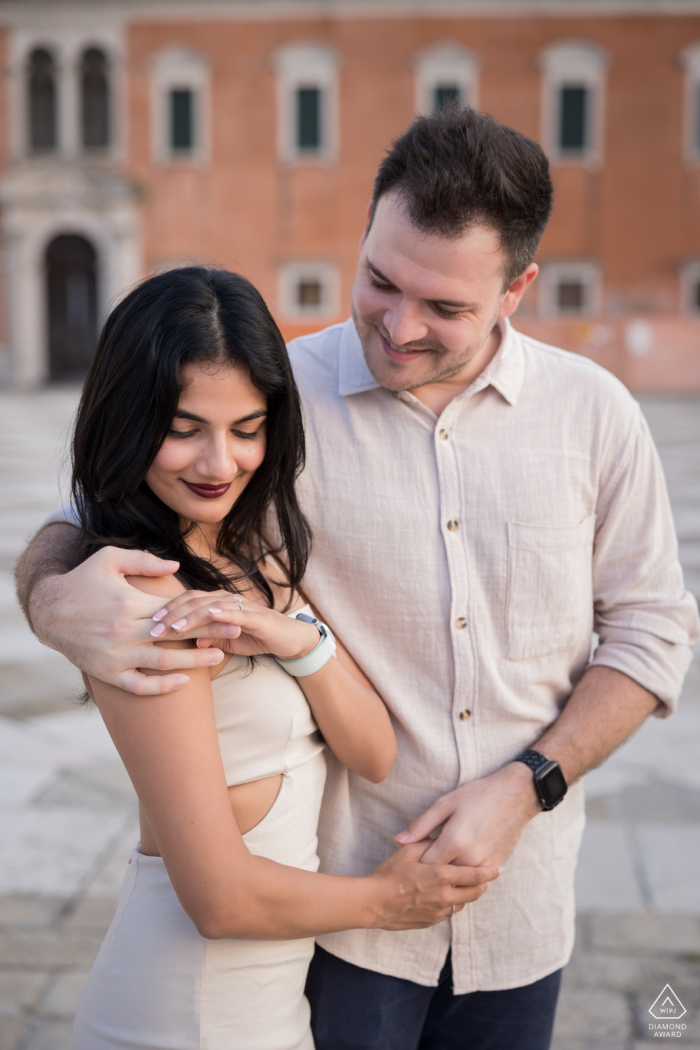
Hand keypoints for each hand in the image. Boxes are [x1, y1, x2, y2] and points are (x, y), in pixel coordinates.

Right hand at [30, 547, 223, 693]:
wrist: (48, 611)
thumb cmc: (82, 580)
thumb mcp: (110, 559)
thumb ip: (144, 561)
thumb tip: (176, 567)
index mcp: (129, 602)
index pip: (176, 609)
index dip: (205, 610)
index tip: (229, 610)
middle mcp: (124, 631)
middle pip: (176, 634)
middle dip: (210, 633)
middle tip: (237, 632)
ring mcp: (116, 655)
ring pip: (163, 662)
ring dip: (194, 661)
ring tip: (219, 657)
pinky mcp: (107, 673)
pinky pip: (139, 685)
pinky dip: (162, 687)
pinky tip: (184, 682)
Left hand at [150, 591, 319, 660]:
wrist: (289, 639)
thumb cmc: (255, 637)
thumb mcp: (225, 640)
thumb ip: (207, 637)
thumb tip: (187, 640)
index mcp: (216, 602)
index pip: (186, 601)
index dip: (166, 609)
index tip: (147, 623)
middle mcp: (226, 599)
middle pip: (193, 600)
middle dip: (171, 614)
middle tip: (152, 628)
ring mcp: (242, 606)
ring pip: (211, 605)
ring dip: (190, 615)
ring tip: (173, 626)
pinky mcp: (257, 617)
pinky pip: (237, 613)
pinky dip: (222, 613)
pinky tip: (209, 616)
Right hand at [370, 841, 499, 929]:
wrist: (374, 903)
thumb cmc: (389, 874)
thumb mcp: (408, 851)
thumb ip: (427, 843)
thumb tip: (439, 839)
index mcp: (441, 876)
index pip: (475, 875)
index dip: (490, 872)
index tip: (500, 869)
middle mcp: (445, 896)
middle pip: (475, 893)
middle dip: (483, 885)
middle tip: (486, 878)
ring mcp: (439, 911)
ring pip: (463, 904)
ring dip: (467, 895)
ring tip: (466, 886)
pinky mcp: (431, 921)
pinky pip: (449, 913)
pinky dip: (452, 904)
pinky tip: (446, 896)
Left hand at [394, 763, 540, 868]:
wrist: (515, 796)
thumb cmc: (478, 795)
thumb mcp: (445, 803)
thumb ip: (421, 825)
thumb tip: (398, 841)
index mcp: (454, 842)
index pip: (425, 866)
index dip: (415, 862)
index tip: (411, 856)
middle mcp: (470, 859)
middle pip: (441, 877)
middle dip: (429, 872)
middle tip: (423, 859)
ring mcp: (485, 866)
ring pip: (458, 882)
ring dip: (447, 876)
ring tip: (440, 861)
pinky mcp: (495, 867)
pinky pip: (474, 881)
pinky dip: (463, 876)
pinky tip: (457, 863)